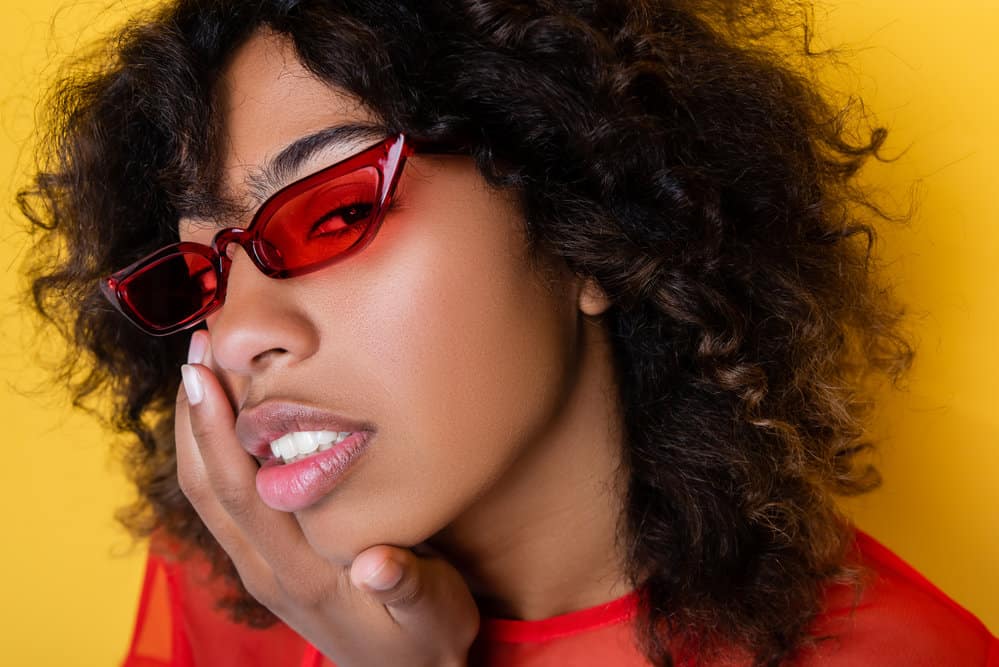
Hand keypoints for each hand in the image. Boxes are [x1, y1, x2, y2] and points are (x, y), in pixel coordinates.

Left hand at [175, 331, 479, 666]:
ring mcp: (260, 566)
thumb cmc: (424, 637)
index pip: (243, 493)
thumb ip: (406, 588)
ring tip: (201, 365)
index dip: (216, 431)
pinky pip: (222, 500)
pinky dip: (211, 450)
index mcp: (303, 573)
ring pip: (206, 491)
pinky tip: (225, 414)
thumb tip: (377, 564)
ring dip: (195, 427)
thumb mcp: (432, 616)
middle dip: (194, 413)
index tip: (205, 373)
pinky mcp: (266, 561)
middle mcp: (268, 567)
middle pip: (208, 485)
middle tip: (197, 345)